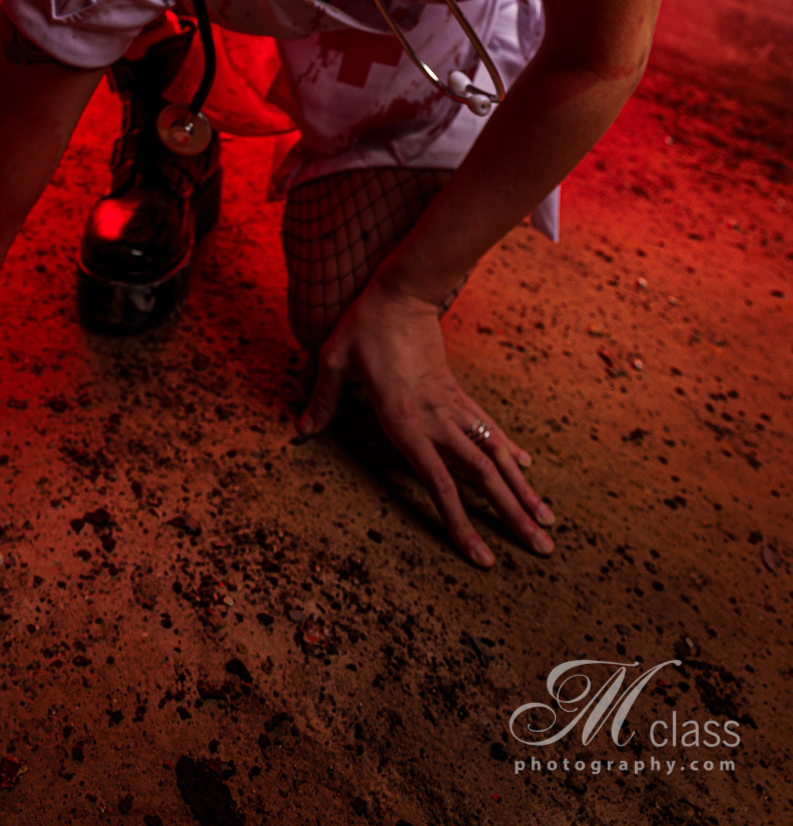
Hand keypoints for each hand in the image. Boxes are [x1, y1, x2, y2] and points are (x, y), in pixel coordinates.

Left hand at [297, 275, 554, 567]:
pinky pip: (489, 428)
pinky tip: (526, 466)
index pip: (440, 484)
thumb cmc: (363, 326)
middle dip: (513, 515)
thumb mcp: (333, 359)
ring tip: (547, 521)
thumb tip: (300, 433)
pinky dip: (509, 449)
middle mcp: (437, 419)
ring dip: (522, 488)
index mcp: (406, 421)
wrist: (400, 290)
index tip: (483, 558)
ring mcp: (452, 405)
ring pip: (496, 455)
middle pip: (482, 476)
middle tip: (543, 549)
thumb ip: (322, 400)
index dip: (461, 524)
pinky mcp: (458, 391)